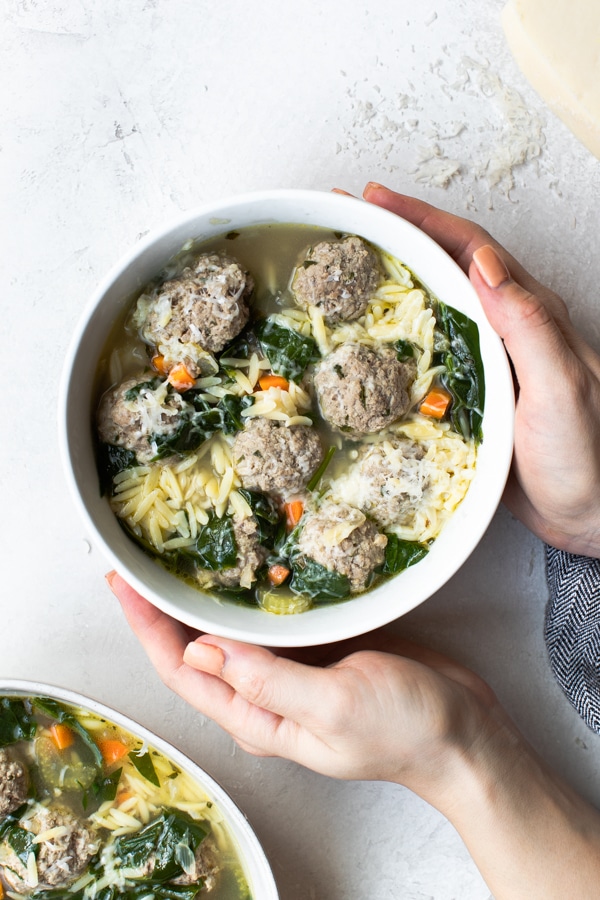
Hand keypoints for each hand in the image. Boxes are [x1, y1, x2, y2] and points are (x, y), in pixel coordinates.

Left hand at [109, 572, 599, 898]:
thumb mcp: (332, 706)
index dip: (147, 627)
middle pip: (197, 647)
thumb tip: (203, 651)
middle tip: (139, 559)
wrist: (463, 731)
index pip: (183, 670)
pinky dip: (250, 591)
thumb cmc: (403, 728)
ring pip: (231, 629)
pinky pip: (272, 617)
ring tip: (178, 554)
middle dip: (163, 607)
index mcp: (257, 718)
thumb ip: (268, 681)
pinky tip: (247, 563)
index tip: (124, 583)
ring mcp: (292, 670)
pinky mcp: (319, 648)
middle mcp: (264, 695)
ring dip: (203, 596)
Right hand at [362, 183, 599, 557]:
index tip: (375, 201)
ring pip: (430, 305)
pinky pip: (424, 352)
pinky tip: (365, 340)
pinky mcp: (470, 393)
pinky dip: (391, 335)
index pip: (469, 249)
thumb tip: (484, 264)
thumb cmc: (587, 456)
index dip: (420, 220)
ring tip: (343, 270)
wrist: (592, 514)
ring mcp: (485, 360)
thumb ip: (528, 326)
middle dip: (393, 238)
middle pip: (443, 266)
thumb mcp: (561, 387)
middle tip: (343, 222)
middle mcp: (504, 328)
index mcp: (528, 314)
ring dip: (387, 281)